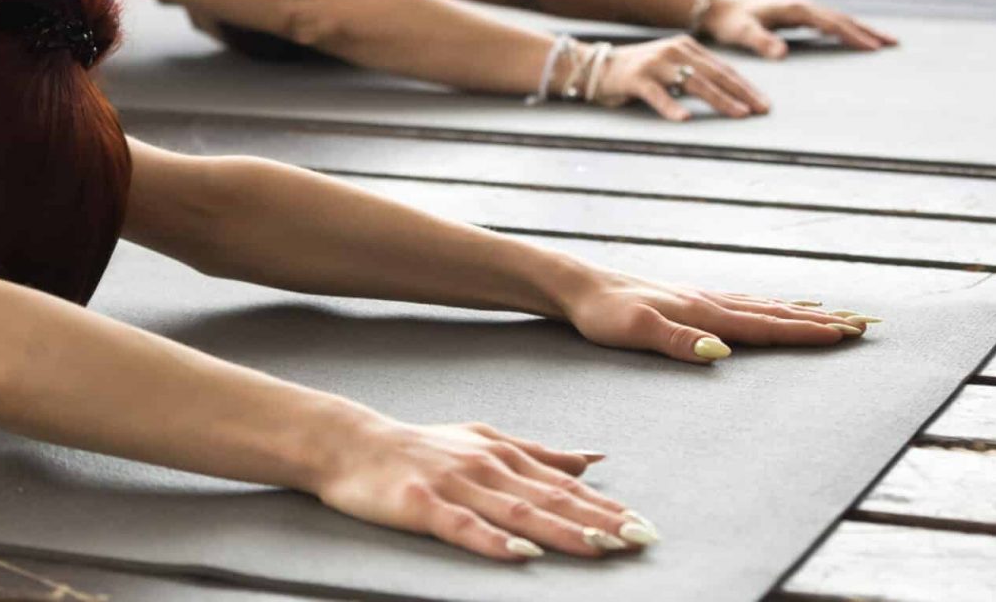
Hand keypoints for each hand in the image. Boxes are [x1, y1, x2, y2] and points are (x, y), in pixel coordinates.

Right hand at [316, 418, 655, 560]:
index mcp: (504, 454)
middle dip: (599, 521)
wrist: (351, 444)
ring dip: (562, 531)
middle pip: (551, 499)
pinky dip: (495, 540)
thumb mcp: (485, 441)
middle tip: (640, 540)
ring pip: (518, 512)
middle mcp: (487, 466)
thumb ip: (539, 453)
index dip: (605, 506)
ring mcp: (455, 485)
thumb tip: (593, 458)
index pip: (565, 484)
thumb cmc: (421, 447)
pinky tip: (522, 554)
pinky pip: (463, 527)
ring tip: (601, 548)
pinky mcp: (422, 504)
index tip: (644, 525)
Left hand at [560, 269, 877, 363]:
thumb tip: (723, 354)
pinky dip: (771, 306)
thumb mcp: (634, 332)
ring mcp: (701, 298)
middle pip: (776, 313)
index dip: (808, 333)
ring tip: (838, 314)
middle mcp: (710, 302)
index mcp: (704, 313)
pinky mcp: (690, 300)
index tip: (849, 334)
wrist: (578, 286)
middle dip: (821, 321)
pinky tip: (775, 307)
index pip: (765, 326)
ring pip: (763, 306)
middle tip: (866, 325)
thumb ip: (677, 342)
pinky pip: (744, 303)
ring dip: (802, 312)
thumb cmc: (602, 314)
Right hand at [596, 35, 769, 120]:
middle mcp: (674, 51)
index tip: (764, 103)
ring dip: (718, 100)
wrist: (596, 67)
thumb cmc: (639, 73)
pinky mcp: (637, 79)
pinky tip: (684, 119)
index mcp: (687, 47)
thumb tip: (729, 95)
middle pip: (715, 74)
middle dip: (741, 93)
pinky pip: (657, 95)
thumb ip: (695, 74)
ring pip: (694, 83)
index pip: (723, 68)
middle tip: (761, 110)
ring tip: (737, 114)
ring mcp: (656, 64)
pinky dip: (671, 107)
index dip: (745, 86)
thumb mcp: (671, 67)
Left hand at [701, 0, 897, 58]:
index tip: (873, 48)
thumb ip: (761, 41)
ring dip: (863, 29)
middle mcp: (803, 5)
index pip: (831, 23)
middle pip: (843, 18)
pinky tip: (859, 38)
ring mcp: (803, 8)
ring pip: (840, 18)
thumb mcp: (743, 32)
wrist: (719, 8)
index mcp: (795, 9)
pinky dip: (848, 29)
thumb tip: (782, 53)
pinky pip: (831, 22)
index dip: (853, 35)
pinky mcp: (800, 14)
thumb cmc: (730, 22)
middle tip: (894, 44)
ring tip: (887, 41)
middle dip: (868, 30)